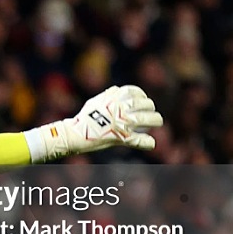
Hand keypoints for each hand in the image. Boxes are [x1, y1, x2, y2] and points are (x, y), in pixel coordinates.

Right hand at [32, 85, 162, 160]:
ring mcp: (122, 123)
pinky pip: (139, 140)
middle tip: (152, 113)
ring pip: (147, 119)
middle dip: (151, 108)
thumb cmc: (83, 118)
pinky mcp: (121, 137)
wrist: (75, 134)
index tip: (144, 100)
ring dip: (156, 120)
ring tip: (157, 123)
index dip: (142, 96)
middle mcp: (120, 108)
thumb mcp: (95, 101)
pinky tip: (151, 143)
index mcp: (113, 98)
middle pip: (145, 104)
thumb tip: (116, 90)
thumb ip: (108, 95)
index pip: (134, 92)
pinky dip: (147, 143)